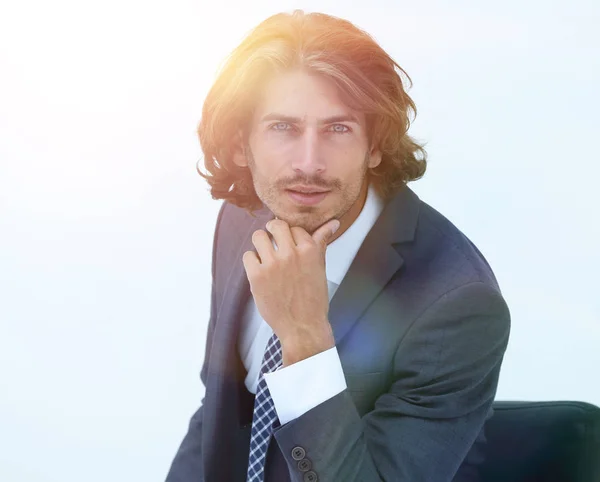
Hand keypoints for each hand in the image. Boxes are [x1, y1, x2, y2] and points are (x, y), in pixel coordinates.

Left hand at [242, 218, 339, 364]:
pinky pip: (248, 255)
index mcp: (309, 250)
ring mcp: (272, 264)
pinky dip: (252, 261)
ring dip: (261, 243)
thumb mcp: (320, 268)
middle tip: (274, 240)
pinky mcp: (256, 276)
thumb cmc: (313, 299)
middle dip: (273, 231)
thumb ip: (321, 242)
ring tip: (265, 255)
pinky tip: (260, 270)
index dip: (291, 235)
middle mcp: (290, 253)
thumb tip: (333, 223)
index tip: (290, 243)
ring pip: (258, 236)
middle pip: (275, 225)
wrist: (302, 326)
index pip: (295, 228)